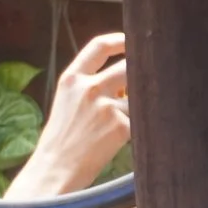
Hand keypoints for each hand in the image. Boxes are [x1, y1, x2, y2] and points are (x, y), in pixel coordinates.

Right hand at [11, 34, 128, 196]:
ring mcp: (105, 106)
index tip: (134, 40)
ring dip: (138, 110)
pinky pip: (142, 121)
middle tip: (151, 82)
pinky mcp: (120, 126)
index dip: (120, 40)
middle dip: (141, 75)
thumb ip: (92, 86)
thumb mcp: (68, 102)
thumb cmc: (63, 139)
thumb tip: (126, 81)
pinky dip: (142, 128)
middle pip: (128, 67)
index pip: (98, 47)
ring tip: (123, 126)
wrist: (56, 167)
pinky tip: (131, 138)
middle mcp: (88, 87)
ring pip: (137, 98)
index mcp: (71, 78)